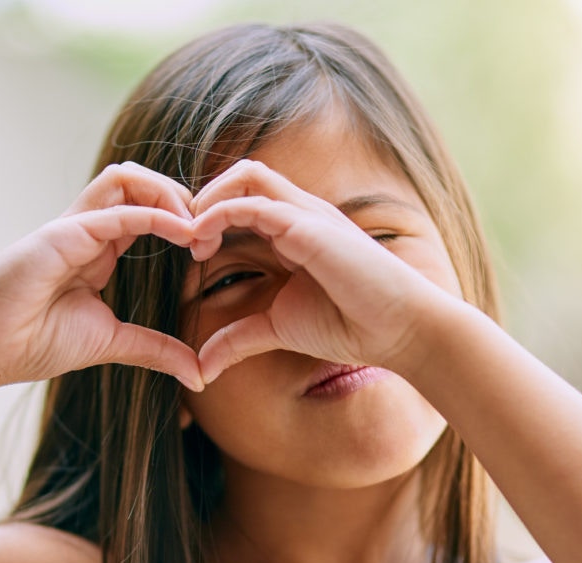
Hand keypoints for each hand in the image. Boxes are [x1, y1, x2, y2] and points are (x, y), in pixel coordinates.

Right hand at [0, 163, 203, 390]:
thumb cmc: (33, 342)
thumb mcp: (111, 343)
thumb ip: (154, 348)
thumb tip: (198, 373)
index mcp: (99, 248)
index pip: (148, 210)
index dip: (185, 221)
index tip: (213, 252)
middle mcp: (87, 229)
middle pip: (141, 183)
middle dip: (185, 198)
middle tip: (213, 236)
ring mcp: (73, 227)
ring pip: (126, 179)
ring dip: (171, 194)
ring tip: (198, 230)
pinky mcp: (61, 235)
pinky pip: (116, 211)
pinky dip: (156, 214)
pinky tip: (184, 233)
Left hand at [188, 159, 457, 382]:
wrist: (399, 330)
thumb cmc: (348, 325)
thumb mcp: (277, 329)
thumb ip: (239, 339)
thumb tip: (201, 367)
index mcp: (292, 229)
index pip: (242, 199)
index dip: (208, 217)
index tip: (188, 254)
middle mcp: (299, 213)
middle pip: (241, 175)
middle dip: (203, 198)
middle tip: (182, 239)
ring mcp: (306, 214)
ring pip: (245, 176)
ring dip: (207, 199)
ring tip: (189, 237)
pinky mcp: (309, 226)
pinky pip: (253, 203)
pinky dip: (218, 214)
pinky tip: (199, 241)